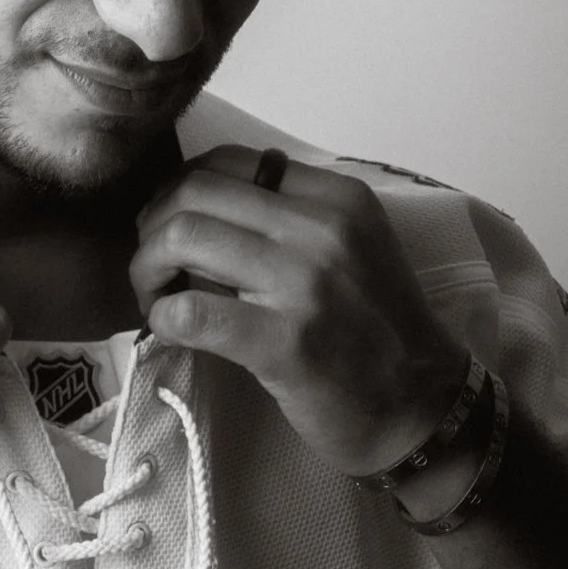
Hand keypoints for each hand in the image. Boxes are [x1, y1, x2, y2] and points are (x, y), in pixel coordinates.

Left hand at [130, 146, 467, 476]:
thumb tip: (196, 208)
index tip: (170, 225)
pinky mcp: (282, 342)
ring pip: (182, 238)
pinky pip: (190, 311)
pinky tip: (168, 330)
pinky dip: (162, 317)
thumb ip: (288, 220)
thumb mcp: (351, 248)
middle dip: (152, 228)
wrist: (420, 407)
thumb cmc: (376, 331)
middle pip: (195, 192)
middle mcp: (322, 228)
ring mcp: (303, 284)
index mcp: (337, 198)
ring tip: (157, 298)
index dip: (180, 190)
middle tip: (153, 267)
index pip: (229, 161)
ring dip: (147, 269)